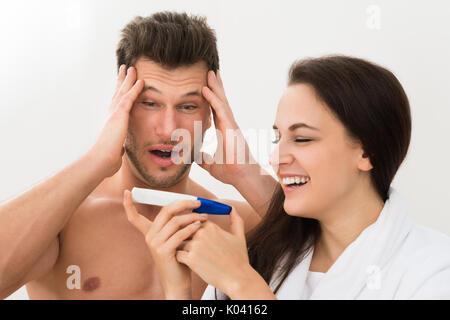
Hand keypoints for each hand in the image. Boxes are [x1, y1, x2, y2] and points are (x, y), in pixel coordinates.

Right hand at [88, 65, 143, 176]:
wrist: (101, 161)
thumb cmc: (106, 161)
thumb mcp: (115, 152)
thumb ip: (118, 148)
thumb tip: (119, 153)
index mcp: (111, 123)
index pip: (116, 104)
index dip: (120, 94)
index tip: (122, 85)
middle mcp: (111, 115)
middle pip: (117, 93)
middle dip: (122, 81)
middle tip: (125, 69)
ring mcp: (114, 114)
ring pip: (122, 92)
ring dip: (128, 79)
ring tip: (132, 68)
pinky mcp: (119, 115)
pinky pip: (129, 98)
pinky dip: (135, 89)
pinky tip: (141, 81)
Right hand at [122, 190, 207, 298]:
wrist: (178, 283)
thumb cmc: (180, 259)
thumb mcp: (175, 239)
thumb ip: (176, 225)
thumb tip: (190, 206)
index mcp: (150, 232)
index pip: (135, 218)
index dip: (129, 205)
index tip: (126, 192)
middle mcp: (150, 236)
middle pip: (166, 211)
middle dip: (184, 203)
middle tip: (198, 203)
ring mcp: (155, 244)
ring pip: (176, 221)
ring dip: (193, 217)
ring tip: (204, 217)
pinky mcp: (163, 251)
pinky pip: (180, 234)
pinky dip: (192, 228)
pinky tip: (200, 226)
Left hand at [176, 207, 253, 296]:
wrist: (237, 279)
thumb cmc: (239, 259)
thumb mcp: (239, 236)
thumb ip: (235, 220)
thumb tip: (232, 209)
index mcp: (211, 227)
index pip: (194, 221)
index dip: (195, 229)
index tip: (198, 238)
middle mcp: (202, 234)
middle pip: (184, 230)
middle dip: (186, 237)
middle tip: (192, 248)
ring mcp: (195, 246)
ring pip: (179, 242)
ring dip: (182, 248)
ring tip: (190, 256)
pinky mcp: (190, 259)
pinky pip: (177, 254)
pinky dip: (181, 259)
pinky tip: (188, 263)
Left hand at [199, 70, 255, 184]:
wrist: (242, 177)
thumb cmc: (231, 170)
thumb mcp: (210, 164)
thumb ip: (202, 158)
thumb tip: (192, 157)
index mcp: (223, 130)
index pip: (215, 110)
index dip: (210, 98)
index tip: (206, 86)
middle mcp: (228, 124)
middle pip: (220, 101)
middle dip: (215, 86)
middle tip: (209, 72)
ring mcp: (231, 124)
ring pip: (222, 101)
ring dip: (215, 86)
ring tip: (210, 72)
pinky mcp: (231, 127)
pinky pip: (221, 109)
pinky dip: (213, 98)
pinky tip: (206, 89)